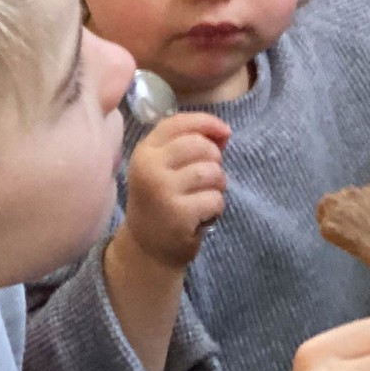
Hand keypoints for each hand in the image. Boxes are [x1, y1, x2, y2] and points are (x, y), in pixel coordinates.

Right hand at [117, 113, 229, 271]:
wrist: (147, 248)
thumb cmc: (161, 201)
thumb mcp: (163, 168)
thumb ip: (188, 145)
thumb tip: (223, 132)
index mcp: (145, 152)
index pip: (178, 123)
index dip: (206, 123)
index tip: (224, 132)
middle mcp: (149, 167)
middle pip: (200, 145)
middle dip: (214, 160)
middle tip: (207, 179)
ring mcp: (163, 190)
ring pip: (211, 172)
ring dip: (217, 186)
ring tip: (203, 198)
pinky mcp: (179, 213)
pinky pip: (215, 199)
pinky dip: (216, 208)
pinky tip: (201, 216)